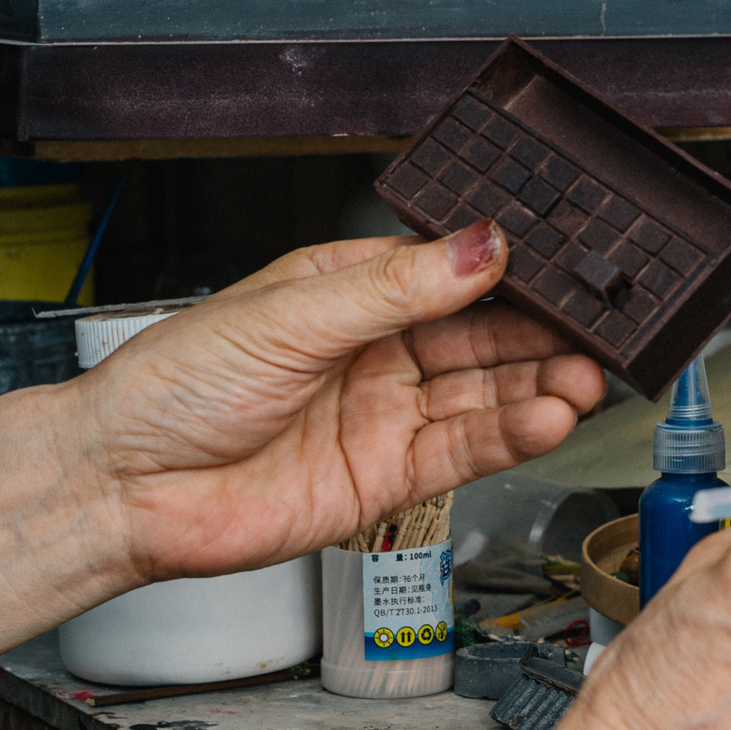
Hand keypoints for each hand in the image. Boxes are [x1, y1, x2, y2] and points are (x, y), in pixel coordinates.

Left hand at [71, 226, 604, 583]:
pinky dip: (510, 436)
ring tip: (587, 376)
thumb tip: (480, 244)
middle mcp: (374, 350)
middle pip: (479, 336)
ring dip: (538, 385)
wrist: (130, 485)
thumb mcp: (294, 313)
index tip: (567, 266)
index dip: (509, 271)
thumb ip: (396, 287)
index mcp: (348, 289)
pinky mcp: (384, 480)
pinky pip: (462, 453)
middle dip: (542, 332)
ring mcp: (382, 416)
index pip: (448, 271)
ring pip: (482, 394)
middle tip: (600, 327)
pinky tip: (546, 417)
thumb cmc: (178, 382)